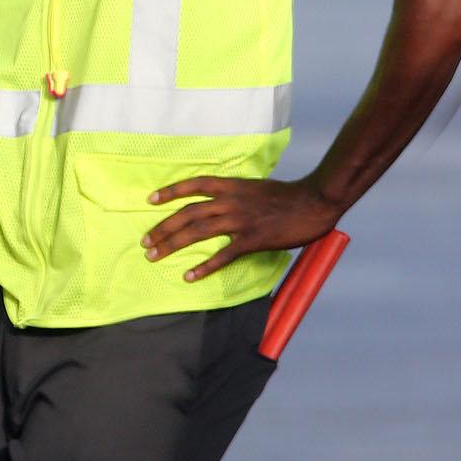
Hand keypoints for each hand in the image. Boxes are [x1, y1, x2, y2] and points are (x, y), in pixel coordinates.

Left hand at [142, 174, 340, 280]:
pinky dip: (204, 267)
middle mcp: (231, 201)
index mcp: (232, 186)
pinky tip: (189, 276)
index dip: (171, 191)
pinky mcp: (251, 240)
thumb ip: (236, 194)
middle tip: (145, 241)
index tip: (150, 199)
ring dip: (172, 245)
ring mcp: (240, 220)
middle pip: (188, 213)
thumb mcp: (256, 187)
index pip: (194, 184)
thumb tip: (221, 202)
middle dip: (163, 227)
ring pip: (197, 232)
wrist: (314, 201)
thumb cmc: (288, 196)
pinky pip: (222, 255)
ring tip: (154, 256)